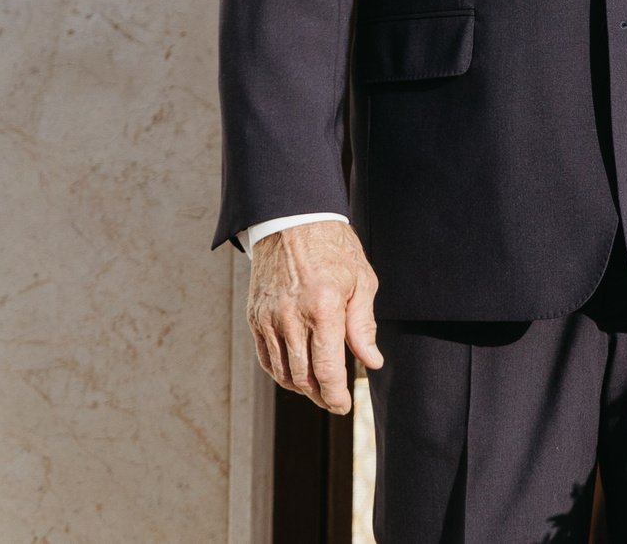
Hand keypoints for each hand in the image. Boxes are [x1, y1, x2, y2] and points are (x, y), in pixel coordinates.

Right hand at [247, 221, 381, 411]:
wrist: (292, 221)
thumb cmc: (334, 249)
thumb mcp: (362, 281)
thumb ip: (364, 326)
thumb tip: (371, 362)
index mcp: (323, 307)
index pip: (327, 369)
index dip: (336, 395)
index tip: (344, 405)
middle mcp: (291, 316)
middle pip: (304, 377)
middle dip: (322, 397)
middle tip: (335, 401)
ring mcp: (268, 318)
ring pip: (282, 373)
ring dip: (302, 388)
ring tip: (319, 390)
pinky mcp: (255, 317)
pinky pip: (266, 358)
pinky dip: (281, 374)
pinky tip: (296, 374)